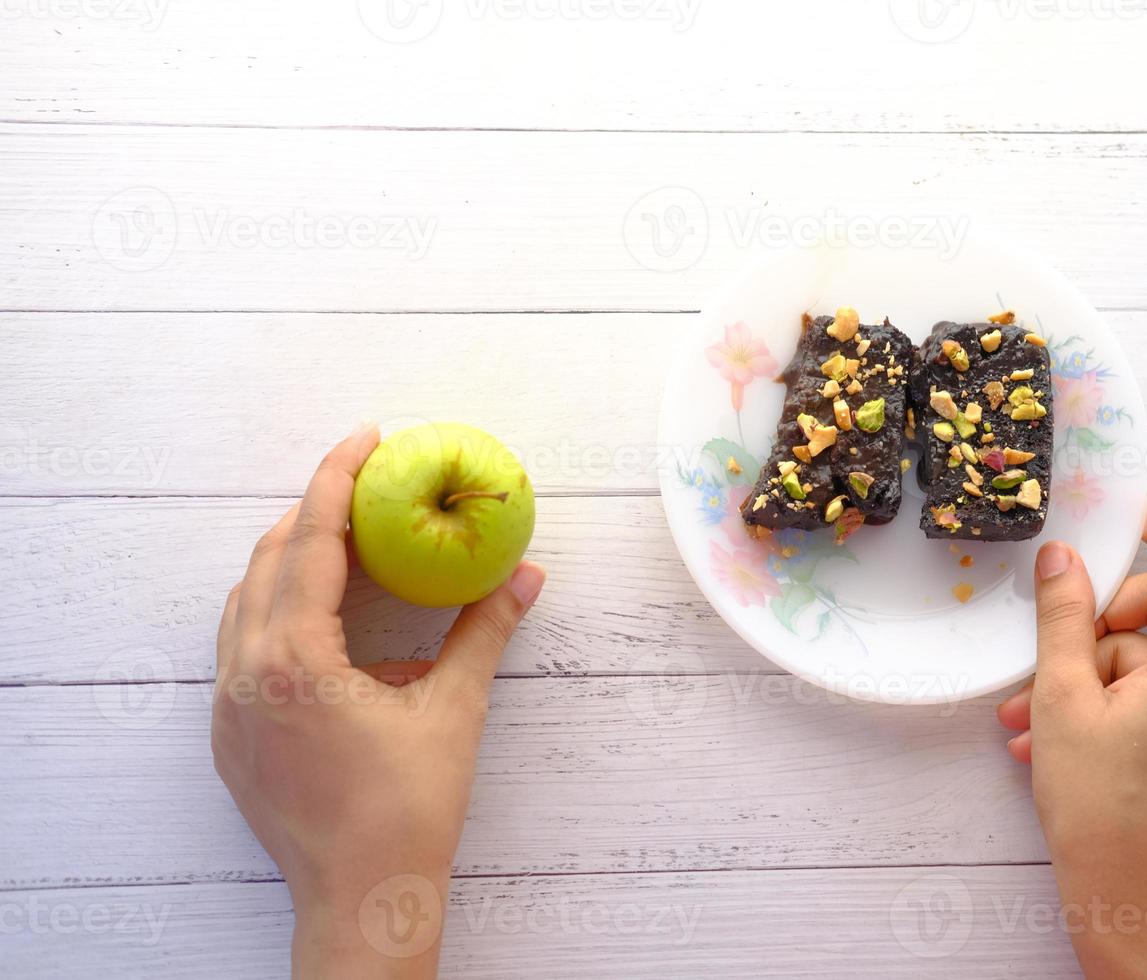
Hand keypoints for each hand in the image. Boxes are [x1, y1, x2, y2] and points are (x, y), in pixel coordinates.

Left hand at [212, 426, 545, 978]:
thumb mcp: (453, 713)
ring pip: (245, 601)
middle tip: (366, 482)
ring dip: (291, 557)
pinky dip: (276, 606)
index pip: (310, 542)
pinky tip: (321, 612)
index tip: (366, 437)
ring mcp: (227, 708)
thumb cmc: (408, 812)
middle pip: (267, 559)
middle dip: (314, 509)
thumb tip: (527, 576)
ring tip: (346, 537)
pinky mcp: (229, 735)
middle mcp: (243, 676)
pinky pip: (239, 644)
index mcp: (292, 661)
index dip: (337, 479)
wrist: (359, 900)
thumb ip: (484, 633)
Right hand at [997, 495, 1146, 979]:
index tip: (1126, 512)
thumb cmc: (1101, 804)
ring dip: (1089, 672)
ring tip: (1028, 716)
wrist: (1131, 895)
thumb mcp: (1063, 696)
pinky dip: (1111, 699)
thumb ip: (1063, 616)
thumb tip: (1061, 557)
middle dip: (1099, 624)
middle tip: (1049, 657)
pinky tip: (1052, 735)